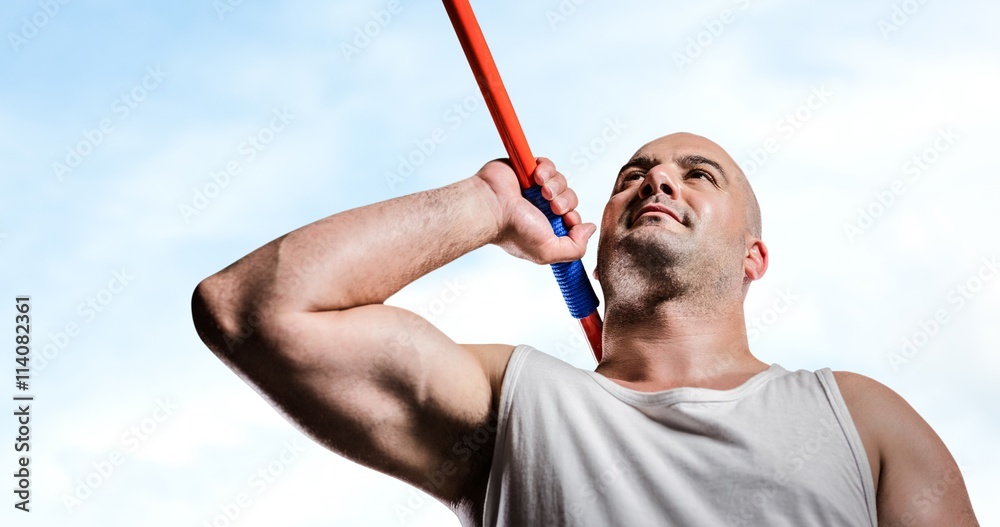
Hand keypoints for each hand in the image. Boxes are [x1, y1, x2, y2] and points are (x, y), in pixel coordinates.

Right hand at [473, 157, 596, 264]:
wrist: (491, 207)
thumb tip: (589, 229)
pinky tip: (537, 178)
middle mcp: (540, 208)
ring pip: (561, 181)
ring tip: (543, 191)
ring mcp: (534, 189)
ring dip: (556, 185)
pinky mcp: (527, 170)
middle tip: (554, 206)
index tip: (566, 220)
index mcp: (545, 227)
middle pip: (569, 199)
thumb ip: (575, 248)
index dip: (574, 218)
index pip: (572, 219)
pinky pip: (548, 165)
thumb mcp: (548, 251)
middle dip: (566, 202)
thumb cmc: (514, 230)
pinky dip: (546, 169)